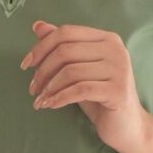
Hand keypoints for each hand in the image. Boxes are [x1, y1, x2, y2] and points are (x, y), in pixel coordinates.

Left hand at [20, 20, 149, 152]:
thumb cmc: (99, 97)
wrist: (127, 127)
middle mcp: (116, 50)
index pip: (66, 33)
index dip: (41, 47)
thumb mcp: (78, 70)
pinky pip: (79, 90)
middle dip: (43, 70)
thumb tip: (38, 25)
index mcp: (107, 38)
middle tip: (33, 88)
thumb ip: (62, 47)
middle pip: (66, 51)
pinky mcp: (118, 91)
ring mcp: (119, 69)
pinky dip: (59, 98)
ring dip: (49, 87)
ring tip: (41, 100)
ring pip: (70, 71)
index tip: (26, 65)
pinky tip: (50, 105)